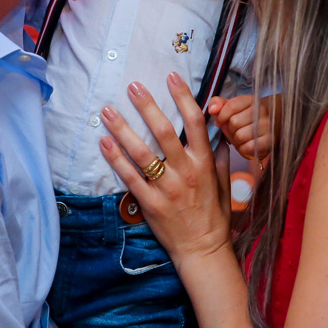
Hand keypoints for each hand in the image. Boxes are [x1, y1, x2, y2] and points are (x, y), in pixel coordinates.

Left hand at [99, 73, 232, 263]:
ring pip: (142, 153)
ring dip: (123, 129)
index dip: (183, 96)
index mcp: (204, 163)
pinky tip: (104, 143)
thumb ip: (218, 157)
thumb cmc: (214, 217)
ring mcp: (167, 188)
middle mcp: (186, 172)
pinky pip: (130, 178)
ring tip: (108, 110)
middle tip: (133, 86)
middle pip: (164, 131)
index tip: (171, 76)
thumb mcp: (223, 184)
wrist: (203, 251)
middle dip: (148, 106)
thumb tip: (218, 133)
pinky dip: (116, 160)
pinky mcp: (151, 204)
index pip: (195, 122)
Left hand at [207, 94, 273, 159]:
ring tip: (240, 137)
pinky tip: (246, 144)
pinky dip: (243, 148)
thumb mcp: (231, 107)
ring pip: (240, 136)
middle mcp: (261, 111)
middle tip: (234, 130)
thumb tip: (212, 109)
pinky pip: (247, 148)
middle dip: (230, 129)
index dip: (221, 116)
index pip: (230, 106)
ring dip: (236, 139)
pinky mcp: (269, 141)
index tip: (219, 121)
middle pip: (234, 122)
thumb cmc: (243, 117)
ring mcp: (267, 126)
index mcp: (250, 100)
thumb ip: (217, 104)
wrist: (267, 126)